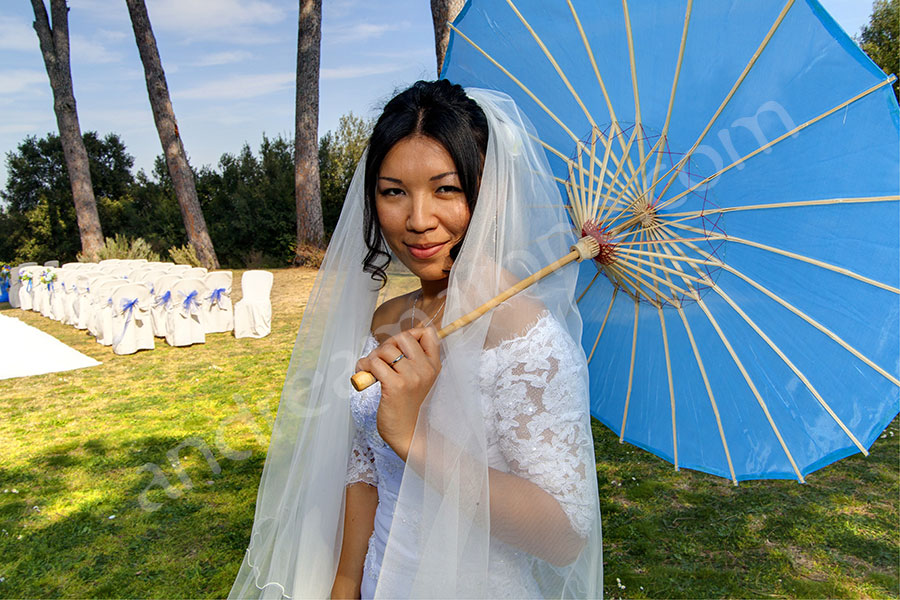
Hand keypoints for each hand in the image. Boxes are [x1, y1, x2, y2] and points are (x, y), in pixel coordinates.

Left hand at [355, 327, 440, 460]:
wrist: (407, 434)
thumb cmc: (409, 407)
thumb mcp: (419, 381)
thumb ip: (413, 361)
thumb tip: (395, 340)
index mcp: (433, 366)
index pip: (428, 334)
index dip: (410, 333)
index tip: (398, 346)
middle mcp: (425, 369)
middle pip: (403, 337)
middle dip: (387, 345)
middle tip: (380, 359)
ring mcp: (411, 378)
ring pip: (386, 350)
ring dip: (372, 357)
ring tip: (369, 369)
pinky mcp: (395, 386)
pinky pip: (375, 363)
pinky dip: (364, 366)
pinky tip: (364, 375)